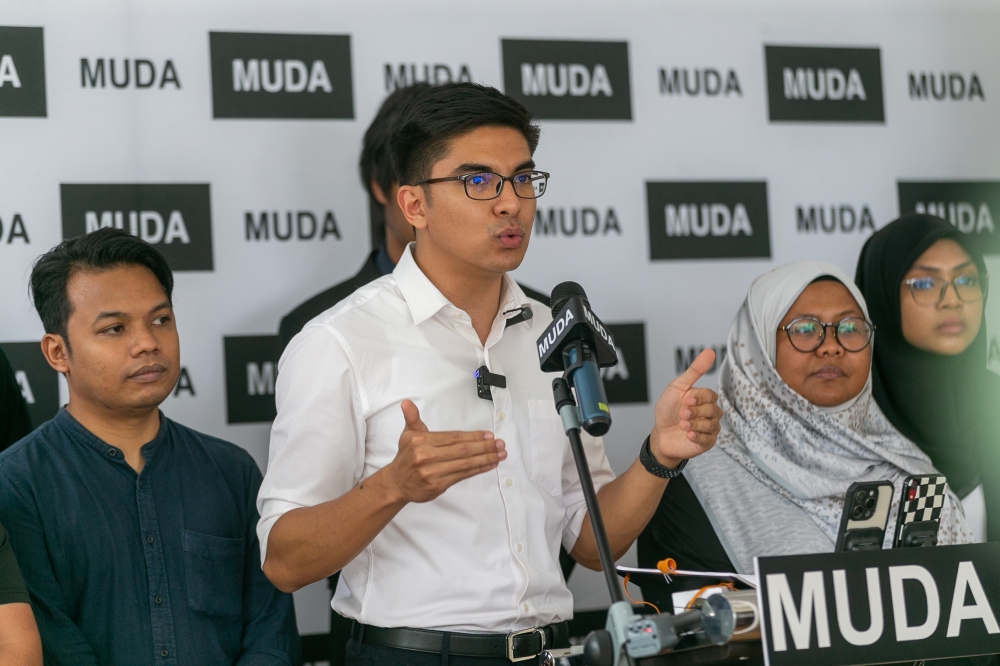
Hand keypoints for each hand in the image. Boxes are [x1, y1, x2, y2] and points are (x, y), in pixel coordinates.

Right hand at [385, 400, 506, 503]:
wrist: (396, 483)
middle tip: (500, 444)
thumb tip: (407, 402)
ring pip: (465, 464)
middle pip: (462, 450)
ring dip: (486, 458)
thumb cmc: (406, 457)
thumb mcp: (408, 434)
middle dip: (484, 447)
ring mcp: (432, 473)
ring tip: (500, 454)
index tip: (488, 435)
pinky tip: (490, 465)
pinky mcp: (438, 486)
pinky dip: (478, 470)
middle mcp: (426, 457)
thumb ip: (412, 418)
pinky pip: (463, 476)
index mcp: (421, 442)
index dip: (473, 436)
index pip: (453, 437)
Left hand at [649, 349, 721, 467]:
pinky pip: (709, 439)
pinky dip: (698, 436)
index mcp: (703, 398)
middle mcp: (709, 412)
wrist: (660, 433)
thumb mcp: (677, 387)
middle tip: (682, 414)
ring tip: (682, 425)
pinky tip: (688, 435)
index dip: (699, 398)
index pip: (710, 395)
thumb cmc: (668, 409)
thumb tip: (709, 352)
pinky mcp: (707, 442)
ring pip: (712, 425)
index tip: (686, 400)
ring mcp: (709, 427)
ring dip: (696, 424)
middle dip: (696, 412)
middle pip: (713, 410)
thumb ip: (694, 371)